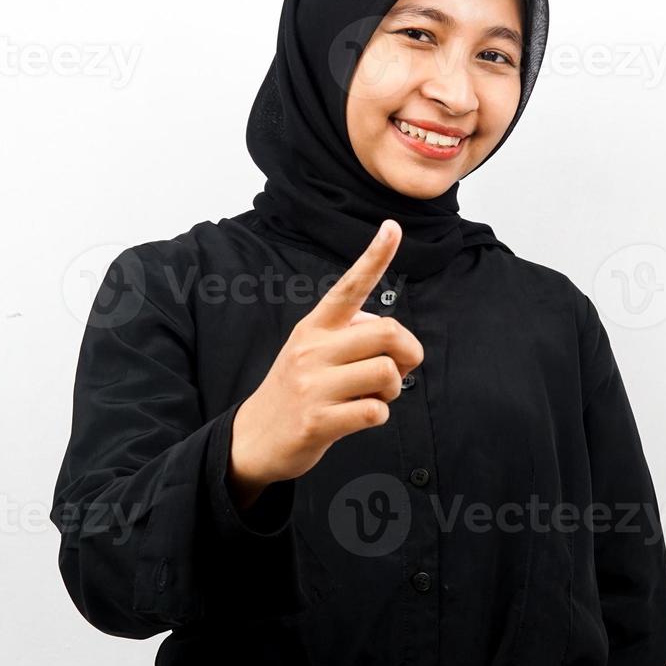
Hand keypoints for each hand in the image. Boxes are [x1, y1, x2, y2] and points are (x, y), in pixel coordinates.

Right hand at [227, 219, 422, 506]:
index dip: (374, 257)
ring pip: (387, 373)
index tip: (393, 227)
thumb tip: (394, 339)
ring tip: (372, 396)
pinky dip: (379, 415)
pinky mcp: (318, 420)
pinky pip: (376, 411)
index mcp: (314, 326)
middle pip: (387, 333)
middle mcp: (312, 348)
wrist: (255, 438)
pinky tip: (359, 417)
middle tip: (401, 369)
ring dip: (393, 389)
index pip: (349, 286)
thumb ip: (350, 337)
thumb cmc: (299, 391)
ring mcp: (313, 385)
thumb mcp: (313, 352)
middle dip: (409, 352)